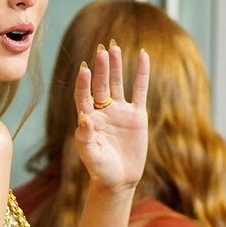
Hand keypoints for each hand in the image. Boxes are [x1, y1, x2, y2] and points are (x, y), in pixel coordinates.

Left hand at [73, 42, 149, 191]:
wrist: (119, 180)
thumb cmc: (100, 170)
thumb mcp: (90, 155)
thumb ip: (85, 137)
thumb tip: (83, 118)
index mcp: (88, 119)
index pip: (83, 95)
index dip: (83, 83)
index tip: (84, 69)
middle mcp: (102, 111)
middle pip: (101, 84)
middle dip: (101, 68)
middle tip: (102, 49)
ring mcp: (119, 111)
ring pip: (118, 83)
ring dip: (116, 65)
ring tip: (114, 46)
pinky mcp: (136, 115)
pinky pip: (140, 90)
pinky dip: (141, 73)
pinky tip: (143, 56)